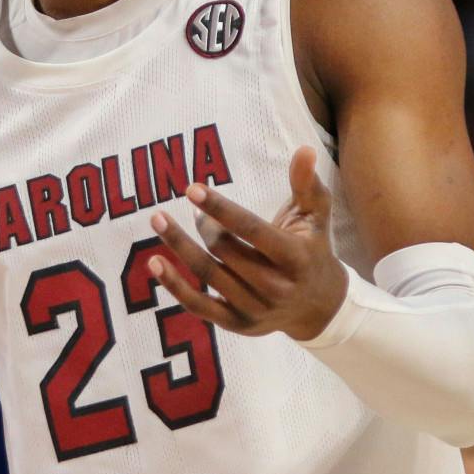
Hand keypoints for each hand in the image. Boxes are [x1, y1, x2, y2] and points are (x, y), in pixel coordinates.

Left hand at [147, 146, 348, 340]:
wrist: (319, 307)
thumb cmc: (312, 249)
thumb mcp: (315, 216)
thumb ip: (307, 183)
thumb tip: (305, 149)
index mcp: (294, 257)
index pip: (252, 230)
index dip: (220, 209)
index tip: (192, 189)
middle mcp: (275, 286)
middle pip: (226, 250)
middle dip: (204, 224)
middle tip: (194, 205)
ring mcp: (255, 309)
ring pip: (208, 274)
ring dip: (179, 246)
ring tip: (159, 220)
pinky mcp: (237, 324)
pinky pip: (199, 305)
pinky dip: (174, 285)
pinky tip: (155, 263)